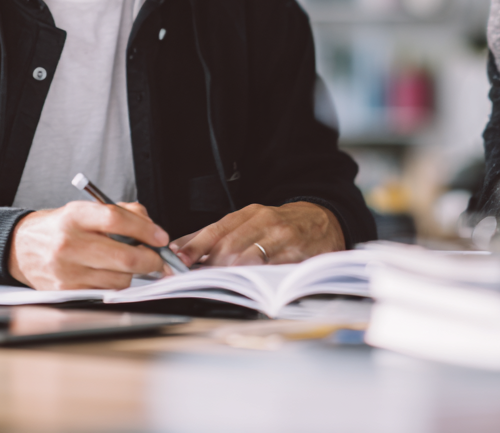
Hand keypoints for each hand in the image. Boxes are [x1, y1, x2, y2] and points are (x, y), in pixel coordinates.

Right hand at [8, 200, 171, 289]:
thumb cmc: (61, 227)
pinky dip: (116, 283)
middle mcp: (69, 243)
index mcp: (75, 216)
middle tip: (159, 258)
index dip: (145, 229)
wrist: (21, 248)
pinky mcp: (66, 291)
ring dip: (133, 273)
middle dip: (150, 259)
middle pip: (123, 256)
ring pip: (118, 279)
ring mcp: (67, 270)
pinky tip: (112, 273)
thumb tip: (152, 230)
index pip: (116, 220)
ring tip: (129, 263)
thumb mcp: (86, 209)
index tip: (161, 237)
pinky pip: (105, 291)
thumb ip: (123, 213)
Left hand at [171, 202, 345, 267]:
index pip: (217, 228)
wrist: (322, 220)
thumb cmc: (281, 224)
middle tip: (192, 278)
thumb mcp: (252, 221)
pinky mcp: (297, 253)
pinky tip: (246, 286)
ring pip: (249, 257)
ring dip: (228, 273)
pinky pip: (272, 268)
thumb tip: (183, 247)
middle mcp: (265, 221)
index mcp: (250, 213)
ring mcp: (282, 236)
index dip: (196, 244)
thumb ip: (220, 235)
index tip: (177, 257)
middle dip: (208, 264)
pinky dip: (256, 279)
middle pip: (230, 245)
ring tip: (214, 284)